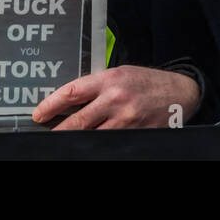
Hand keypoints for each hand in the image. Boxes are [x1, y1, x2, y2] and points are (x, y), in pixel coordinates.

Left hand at [33, 65, 201, 129]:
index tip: (39, 115)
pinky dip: (99, 144)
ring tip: (68, 141)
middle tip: (47, 135)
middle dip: (58, 131)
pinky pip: (111, 144)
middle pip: (77, 122)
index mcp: (109, 79)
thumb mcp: (121, 74)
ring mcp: (126, 120)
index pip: (71, 92)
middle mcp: (116, 99)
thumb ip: (97, 87)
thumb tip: (70, 103)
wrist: (180, 92)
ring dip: (77, 141)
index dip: (50, 106)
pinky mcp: (136, 134)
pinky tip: (94, 143)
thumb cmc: (148, 82)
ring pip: (91, 137)